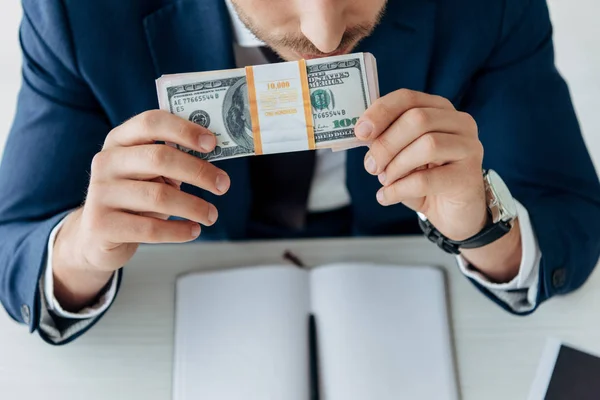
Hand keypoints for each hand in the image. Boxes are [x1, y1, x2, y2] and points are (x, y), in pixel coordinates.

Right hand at [53, 110, 229, 310]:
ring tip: (211, 215)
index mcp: (119, 140)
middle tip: (223, 185)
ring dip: (194, 206)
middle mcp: (106, 161)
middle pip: (159, 158)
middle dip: (198, 171)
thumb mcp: (150, 174)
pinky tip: (194, 230)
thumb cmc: (135, 197)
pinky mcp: (102, 224)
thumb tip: (214, 152)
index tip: (212, 143)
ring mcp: (100, 193)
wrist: (97, 235)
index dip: (184, 130)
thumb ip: (174, 159)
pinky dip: (179, 231)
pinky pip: (150, 228)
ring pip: (158, 196)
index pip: (151, 122)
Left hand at [354, 89, 520, 280]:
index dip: (381, 112)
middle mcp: (460, 123)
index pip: (408, 98)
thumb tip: (363, 133)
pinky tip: (386, 196)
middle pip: (418, 120)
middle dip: (386, 144)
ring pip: (427, 145)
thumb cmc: (425, 180)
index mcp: (440, 110)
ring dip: (396, 166)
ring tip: (384, 181)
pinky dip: (399, 189)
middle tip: (371, 166)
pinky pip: (427, 180)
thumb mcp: (402, 155)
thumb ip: (386, 140)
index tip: (360, 132)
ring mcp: (469, 148)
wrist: (454, 212)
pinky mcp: (467, 177)